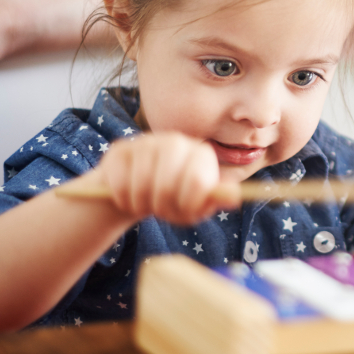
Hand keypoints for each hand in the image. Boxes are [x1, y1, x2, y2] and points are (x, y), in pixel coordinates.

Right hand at [92, 132, 239, 225]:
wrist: (140, 192)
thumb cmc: (175, 200)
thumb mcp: (196, 206)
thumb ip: (214, 200)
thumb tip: (234, 197)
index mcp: (201, 154)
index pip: (196, 181)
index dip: (187, 204)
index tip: (183, 212)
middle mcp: (176, 141)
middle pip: (166, 184)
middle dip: (162, 207)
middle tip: (161, 212)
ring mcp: (147, 141)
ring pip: (141, 184)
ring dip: (141, 204)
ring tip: (145, 205)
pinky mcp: (120, 149)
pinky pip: (120, 181)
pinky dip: (123, 198)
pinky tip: (129, 198)